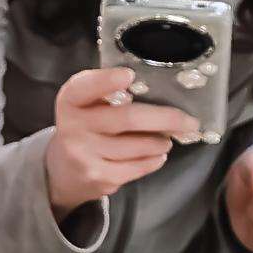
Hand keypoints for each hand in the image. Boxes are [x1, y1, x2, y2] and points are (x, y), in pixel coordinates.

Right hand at [43, 66, 198, 212]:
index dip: (106, 81)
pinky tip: (158, 153)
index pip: (84, 88)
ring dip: (161, 141)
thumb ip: (107, 90)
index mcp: (70, 100)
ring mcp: (85, 155)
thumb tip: (158, 90)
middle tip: (189, 121)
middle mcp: (73, 127)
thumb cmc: (86, 125)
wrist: (62, 169)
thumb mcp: (85, 103)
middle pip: (128, 118)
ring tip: (168, 138)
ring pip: (138, 146)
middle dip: (166, 119)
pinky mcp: (98, 177)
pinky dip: (154, 159)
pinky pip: (137, 167)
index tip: (129, 75)